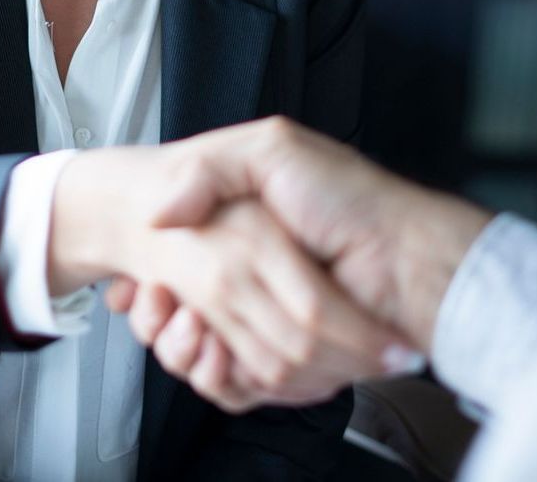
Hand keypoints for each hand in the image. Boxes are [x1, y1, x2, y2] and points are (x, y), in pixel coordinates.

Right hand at [107, 118, 492, 404]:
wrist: (404, 255)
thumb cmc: (348, 197)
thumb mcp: (272, 150)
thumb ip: (210, 169)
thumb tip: (158, 212)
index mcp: (245, 240)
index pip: (174, 269)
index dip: (149, 282)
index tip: (133, 281)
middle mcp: (255, 285)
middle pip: (178, 318)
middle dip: (157, 314)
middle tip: (150, 299)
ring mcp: (270, 328)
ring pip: (199, 356)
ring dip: (181, 347)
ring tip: (183, 323)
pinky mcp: (287, 367)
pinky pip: (237, 387)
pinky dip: (220, 376)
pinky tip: (212, 353)